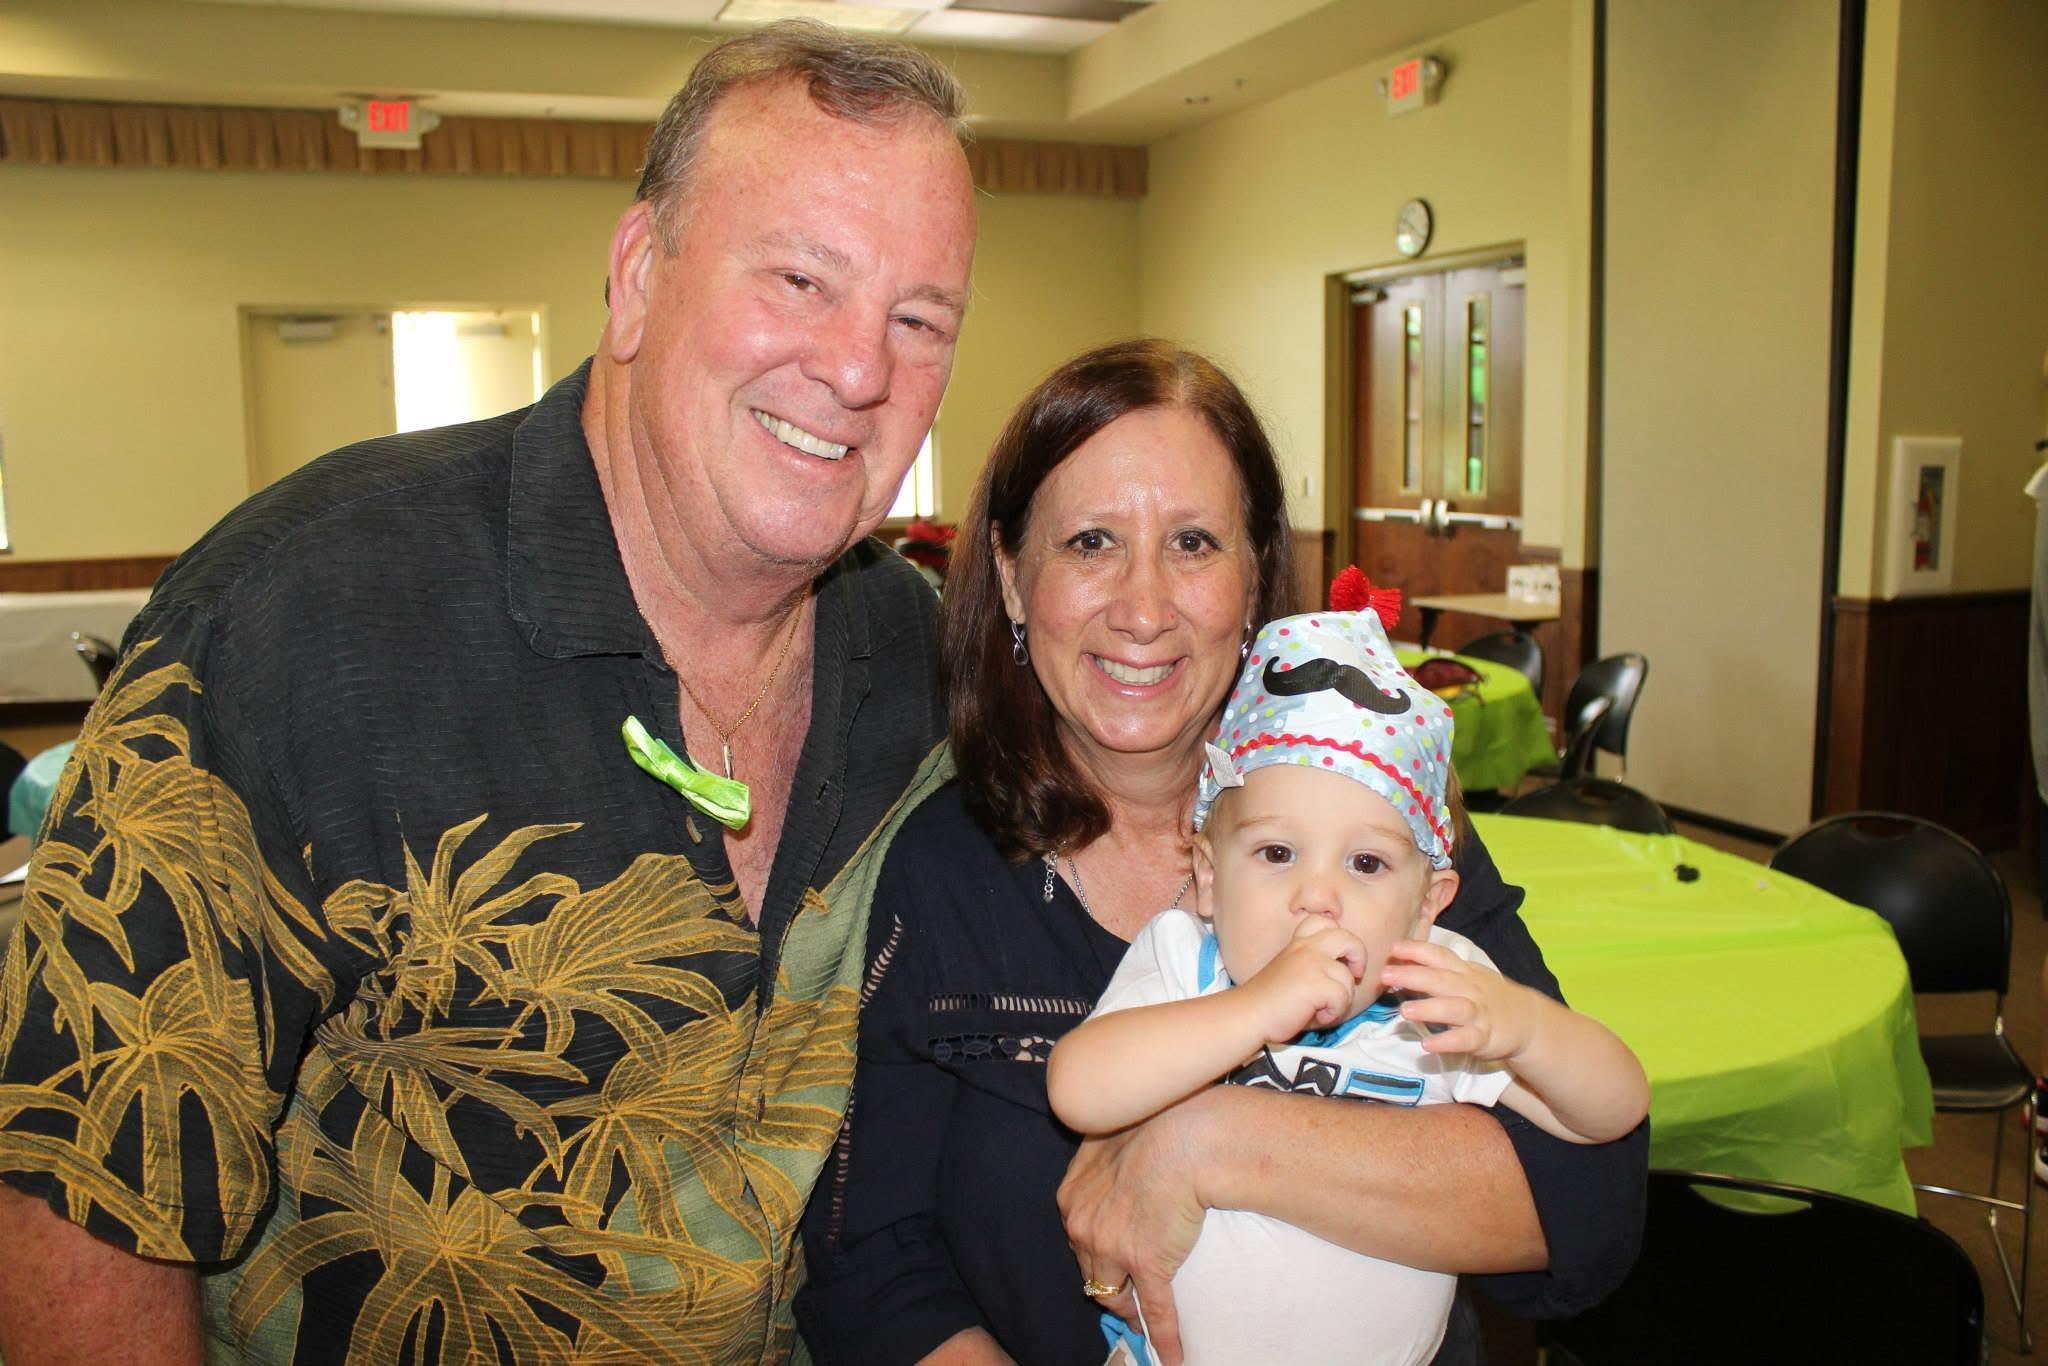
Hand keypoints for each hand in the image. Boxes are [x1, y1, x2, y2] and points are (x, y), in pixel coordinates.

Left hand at [1058, 1100, 1207, 1365]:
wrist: (1187, 1136)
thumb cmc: (1154, 1125)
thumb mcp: (1108, 1138)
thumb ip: (1099, 1161)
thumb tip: (1106, 1164)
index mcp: (1072, 1197)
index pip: (1078, 1239)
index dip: (1095, 1251)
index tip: (1110, 1258)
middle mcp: (1083, 1227)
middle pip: (1091, 1270)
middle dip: (1108, 1281)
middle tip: (1125, 1290)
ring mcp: (1112, 1250)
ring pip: (1113, 1293)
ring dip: (1127, 1306)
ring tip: (1140, 1319)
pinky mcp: (1147, 1266)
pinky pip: (1155, 1311)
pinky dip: (1164, 1337)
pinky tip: (1172, 1357)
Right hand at [1239, 917, 1366, 1042]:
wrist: (1248, 1015)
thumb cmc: (1270, 1001)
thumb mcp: (1291, 971)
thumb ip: (1314, 965)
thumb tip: (1346, 973)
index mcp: (1298, 944)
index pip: (1324, 922)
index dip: (1339, 936)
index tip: (1338, 956)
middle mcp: (1306, 948)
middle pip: (1347, 938)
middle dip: (1358, 957)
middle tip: (1354, 974)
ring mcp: (1312, 963)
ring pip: (1348, 978)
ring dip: (1340, 999)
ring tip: (1320, 1007)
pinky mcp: (1316, 983)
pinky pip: (1342, 998)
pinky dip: (1333, 1013)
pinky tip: (1316, 1015)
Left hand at [1382, 937, 1550, 1059]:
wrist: (1525, 1020)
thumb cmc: (1485, 996)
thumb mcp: (1466, 977)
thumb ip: (1436, 971)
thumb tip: (1399, 964)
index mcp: (1462, 972)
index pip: (1439, 956)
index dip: (1417, 950)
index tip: (1393, 947)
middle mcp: (1469, 989)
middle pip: (1440, 980)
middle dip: (1412, 976)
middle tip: (1385, 975)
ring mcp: (1478, 1013)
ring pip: (1452, 1008)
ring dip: (1428, 1008)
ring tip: (1404, 1011)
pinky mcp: (1483, 1038)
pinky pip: (1464, 1040)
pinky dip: (1446, 1042)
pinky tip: (1427, 1045)